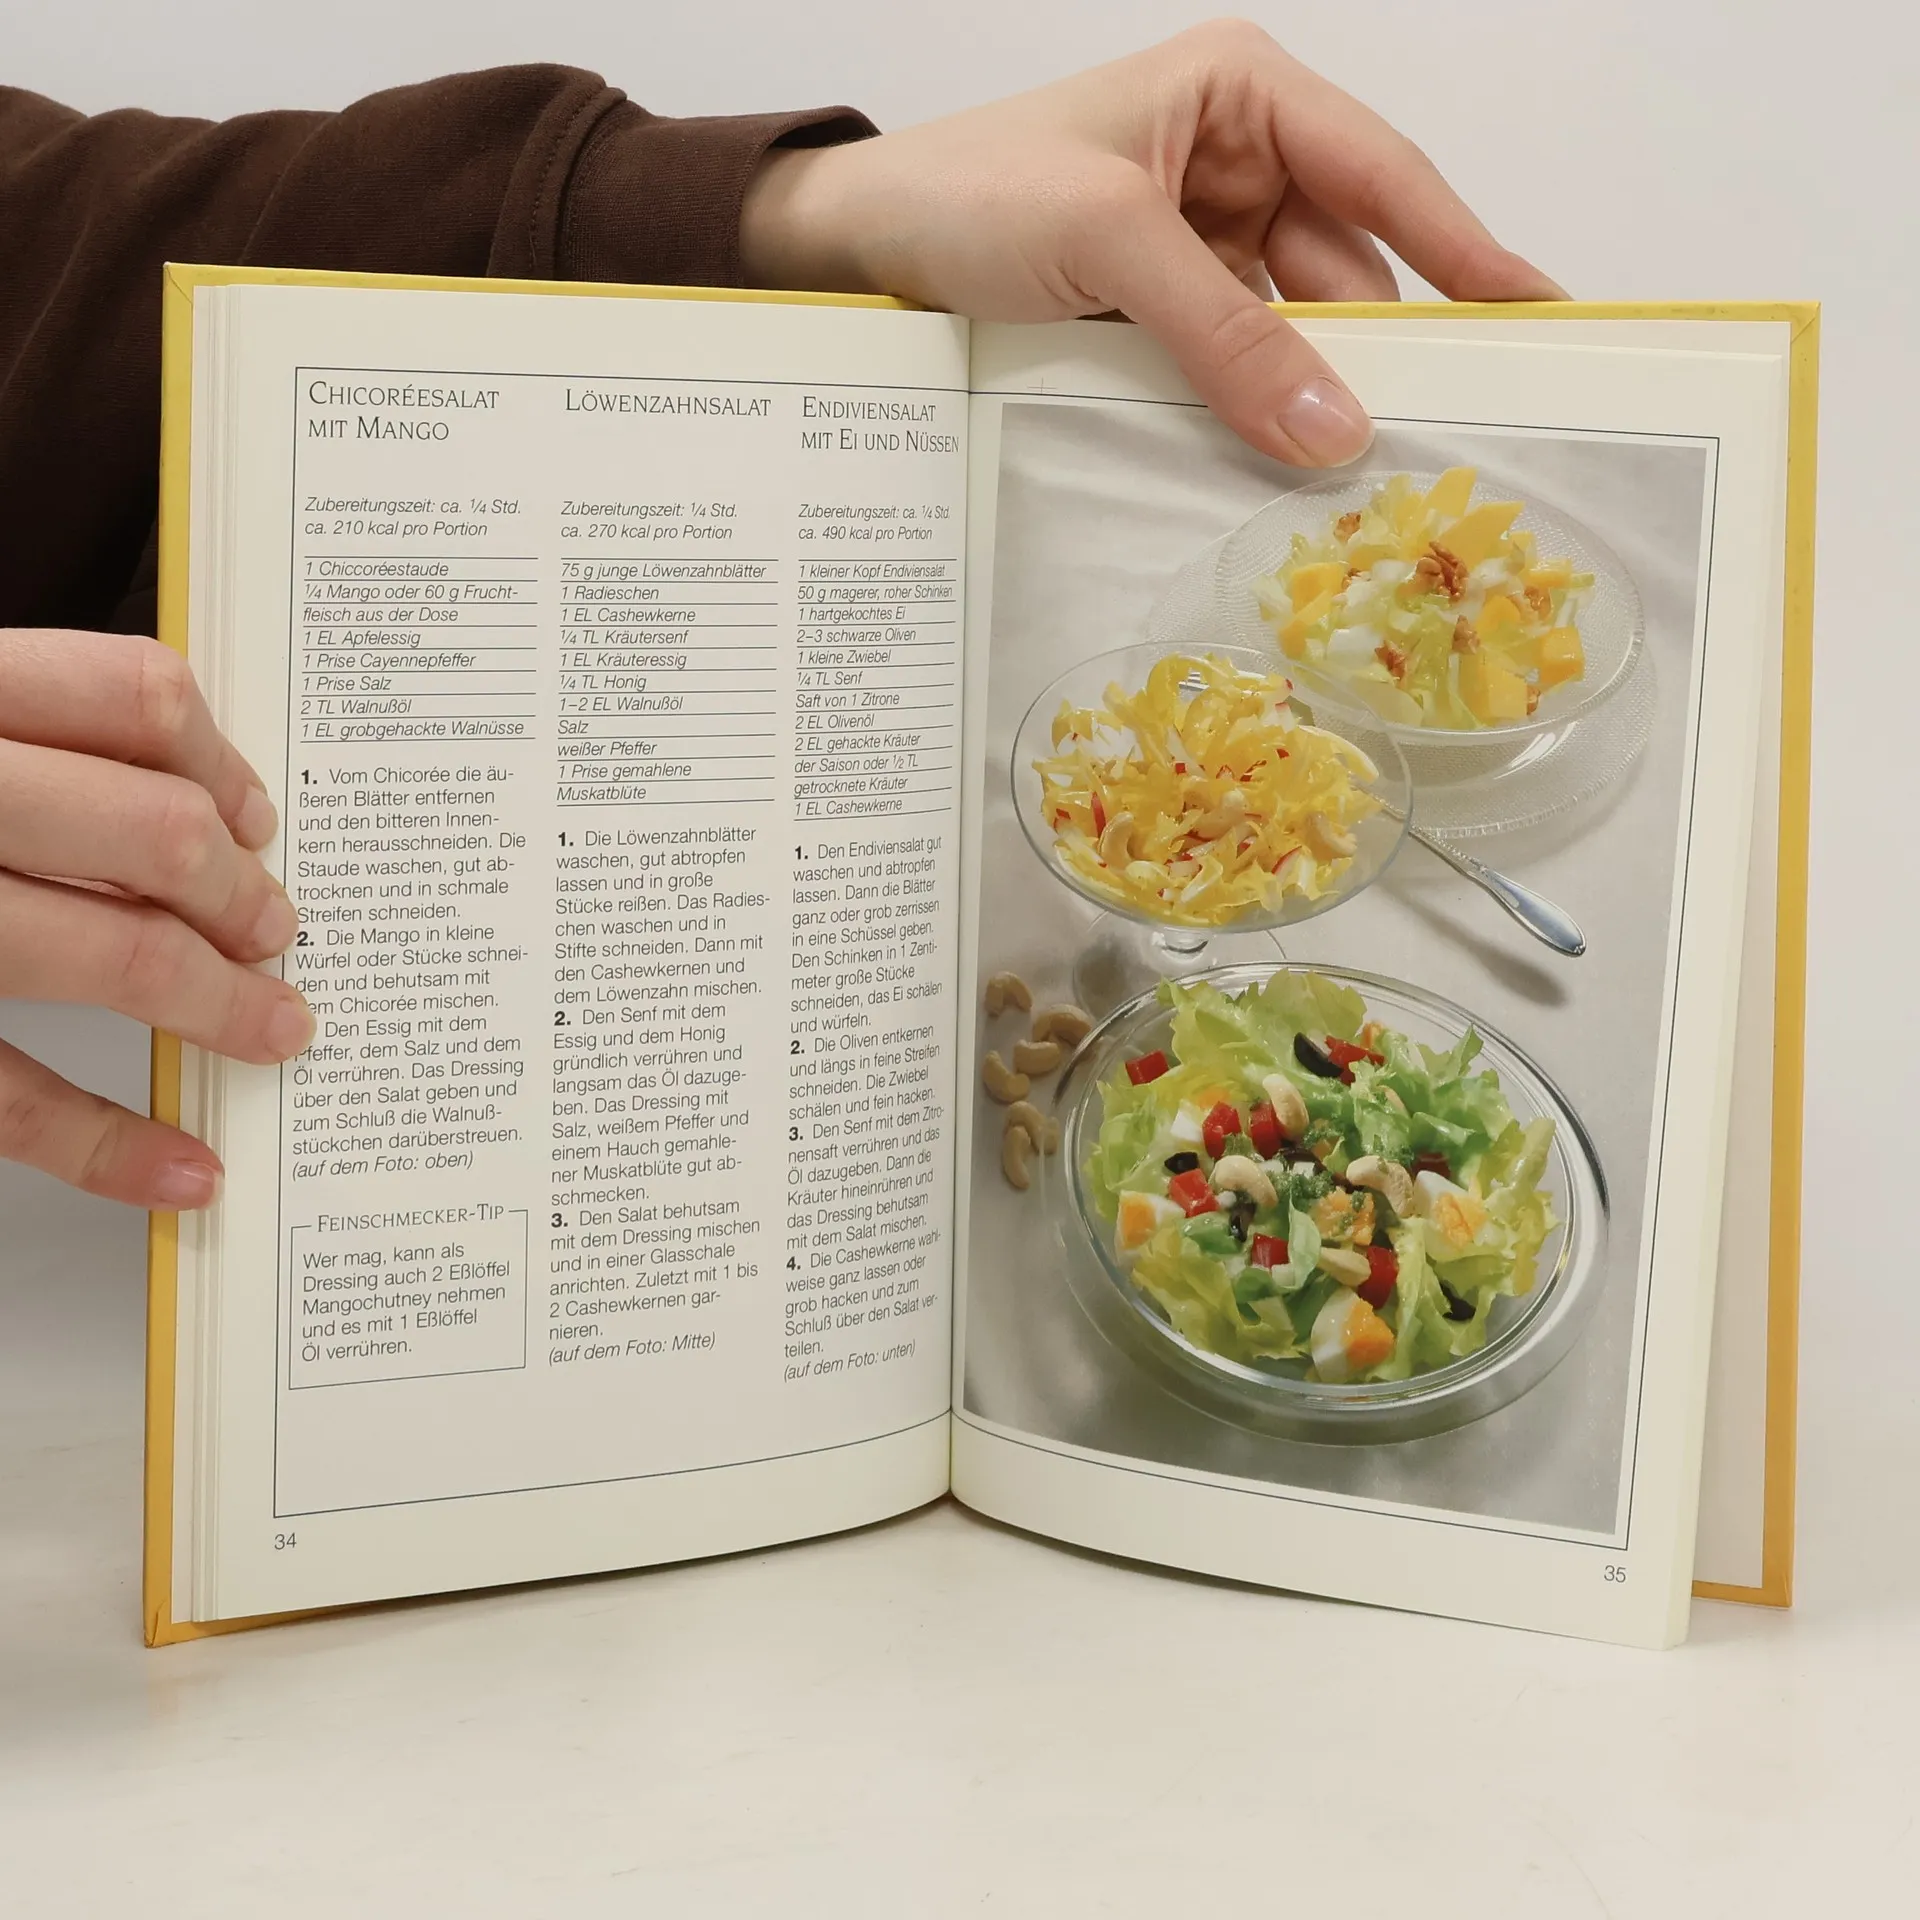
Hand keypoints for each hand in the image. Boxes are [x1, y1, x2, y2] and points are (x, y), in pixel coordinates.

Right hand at [0, 630, 312, 1208]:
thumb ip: (19, 732)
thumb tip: (193, 804)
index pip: (135, 698)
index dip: (222, 766)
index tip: (256, 821)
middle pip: (152, 833)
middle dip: (244, 898)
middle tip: (275, 933)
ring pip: (105, 957)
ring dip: (219, 1006)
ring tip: (271, 1028)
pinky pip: (11, 1095)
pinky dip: (111, 1145)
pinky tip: (180, 1169)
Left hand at [742, 18, 1563, 465]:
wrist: (854, 250)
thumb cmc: (966, 193)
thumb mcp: (1108, 243)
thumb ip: (1225, 334)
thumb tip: (1330, 427)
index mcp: (1242, 97)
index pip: (1385, 178)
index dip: (1469, 253)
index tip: (1544, 318)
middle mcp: (1234, 163)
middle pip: (1348, 267)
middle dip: (1384, 350)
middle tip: (1448, 437)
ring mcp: (1198, 244)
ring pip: (1294, 329)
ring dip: (1313, 394)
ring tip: (1360, 474)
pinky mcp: (1159, 314)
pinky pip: (1234, 365)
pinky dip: (1254, 411)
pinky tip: (1279, 462)